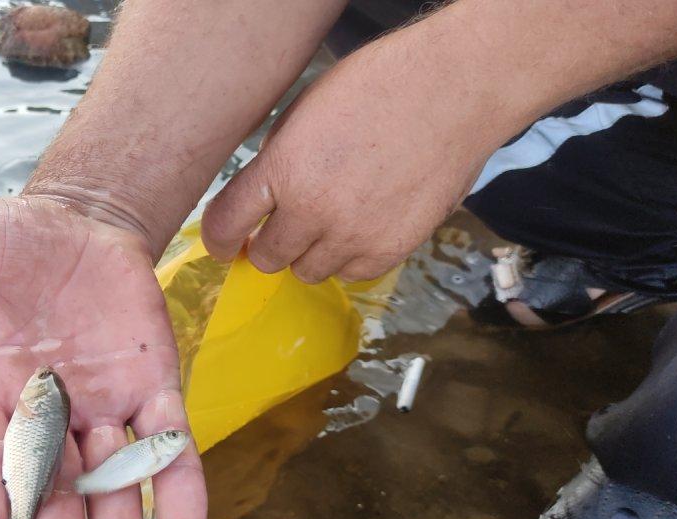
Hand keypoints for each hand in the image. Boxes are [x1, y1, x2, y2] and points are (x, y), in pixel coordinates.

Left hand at [201, 39, 512, 282]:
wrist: (456, 90)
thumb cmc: (380, 86)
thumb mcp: (304, 112)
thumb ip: (277, 159)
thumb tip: (263, 196)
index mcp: (282, 169)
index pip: (226, 224)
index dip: (219, 239)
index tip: (225, 243)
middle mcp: (311, 210)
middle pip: (267, 258)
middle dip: (270, 244)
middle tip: (287, 226)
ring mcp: (352, 235)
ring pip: (307, 272)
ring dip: (311, 253)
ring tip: (333, 220)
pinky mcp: (390, 250)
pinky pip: (351, 274)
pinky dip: (351, 257)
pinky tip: (364, 225)